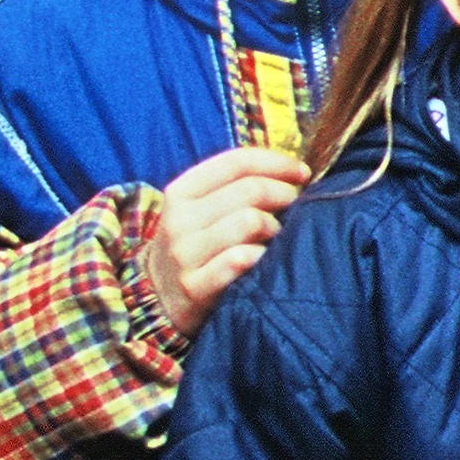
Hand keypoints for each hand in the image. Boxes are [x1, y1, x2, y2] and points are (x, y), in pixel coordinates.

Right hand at [148, 146, 307, 338]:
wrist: (157, 298)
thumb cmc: (194, 246)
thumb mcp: (199, 210)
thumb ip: (234, 188)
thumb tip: (291, 173)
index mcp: (182, 191)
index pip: (236, 162)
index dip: (276, 163)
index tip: (302, 172)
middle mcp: (180, 219)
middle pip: (249, 190)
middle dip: (284, 193)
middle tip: (296, 204)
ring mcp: (185, 254)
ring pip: (249, 221)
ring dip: (274, 226)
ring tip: (275, 235)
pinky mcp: (194, 287)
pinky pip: (240, 260)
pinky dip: (260, 256)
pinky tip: (263, 259)